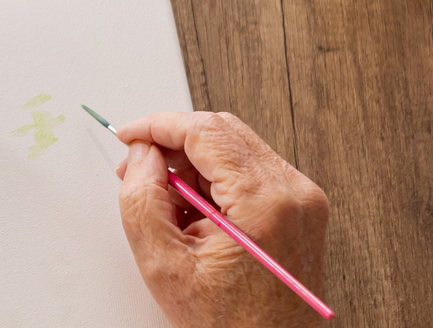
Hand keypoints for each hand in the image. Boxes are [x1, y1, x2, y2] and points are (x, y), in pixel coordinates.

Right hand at [115, 112, 329, 327]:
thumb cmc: (229, 327)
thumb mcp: (165, 266)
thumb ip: (142, 199)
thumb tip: (142, 155)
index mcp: (265, 202)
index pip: (206, 131)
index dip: (159, 126)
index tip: (129, 134)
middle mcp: (293, 192)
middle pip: (223, 133)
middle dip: (174, 144)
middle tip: (139, 168)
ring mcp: (303, 200)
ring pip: (235, 149)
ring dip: (194, 166)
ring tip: (167, 206)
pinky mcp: (301, 209)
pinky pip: (250, 172)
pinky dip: (216, 182)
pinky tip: (195, 215)